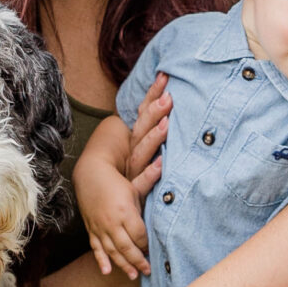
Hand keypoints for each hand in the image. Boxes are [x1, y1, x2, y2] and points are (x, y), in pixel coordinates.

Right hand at [81, 172, 150, 278]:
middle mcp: (111, 222)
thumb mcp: (134, 184)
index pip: (139, 235)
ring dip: (123, 264)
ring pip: (112, 251)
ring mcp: (100, 227)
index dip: (147, 245)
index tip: (154, 251)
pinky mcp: (91, 229)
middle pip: (127, 247)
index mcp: (125, 211)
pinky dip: (101, 260)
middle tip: (148, 270)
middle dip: (138, 260)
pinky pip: (96, 248)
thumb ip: (150, 179)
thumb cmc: (116, 181)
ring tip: (133, 275)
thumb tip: (164, 163)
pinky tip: (107, 271)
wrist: (89, 176)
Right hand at [126, 75, 170, 196]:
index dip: (152, 94)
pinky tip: (161, 165)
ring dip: (154, 137)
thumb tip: (175, 109)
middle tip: (169, 94)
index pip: (142, 113)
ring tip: (167, 123)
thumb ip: (155, 133)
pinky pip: (141, 183)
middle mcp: (131, 154)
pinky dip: (151, 174)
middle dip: (154, 110)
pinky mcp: (132, 194)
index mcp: (134, 141)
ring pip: (141, 151)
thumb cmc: (135, 179)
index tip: (164, 74)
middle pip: (140, 128)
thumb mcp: (144, 155)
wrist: (113, 212)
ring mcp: (130, 173)